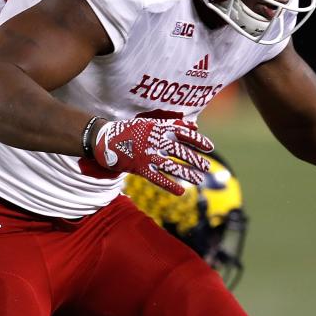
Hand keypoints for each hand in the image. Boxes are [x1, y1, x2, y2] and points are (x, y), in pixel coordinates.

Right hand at [93, 118, 214, 194]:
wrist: (105, 139)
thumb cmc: (130, 131)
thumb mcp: (151, 123)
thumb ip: (172, 125)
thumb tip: (193, 125)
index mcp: (159, 128)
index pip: (183, 133)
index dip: (198, 140)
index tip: (210, 147)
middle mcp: (155, 141)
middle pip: (180, 151)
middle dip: (195, 160)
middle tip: (206, 167)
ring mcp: (147, 155)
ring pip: (171, 166)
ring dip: (186, 173)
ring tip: (198, 180)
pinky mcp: (140, 167)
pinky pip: (157, 178)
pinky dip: (169, 185)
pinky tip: (181, 192)